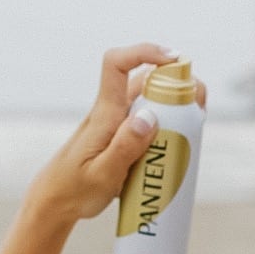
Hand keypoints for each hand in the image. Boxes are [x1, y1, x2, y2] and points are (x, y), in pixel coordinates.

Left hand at [29, 43, 208, 221]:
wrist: (56, 201)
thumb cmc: (75, 190)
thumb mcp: (102, 176)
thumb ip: (124, 147)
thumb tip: (150, 117)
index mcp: (105, 115)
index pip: (116, 64)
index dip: (145, 52)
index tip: (174, 61)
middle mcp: (111, 111)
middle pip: (144, 78)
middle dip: (175, 81)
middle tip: (198, 106)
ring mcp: (117, 123)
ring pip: (150, 98)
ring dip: (174, 103)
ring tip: (194, 125)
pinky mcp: (121, 136)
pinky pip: (149, 118)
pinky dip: (168, 122)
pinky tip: (179, 142)